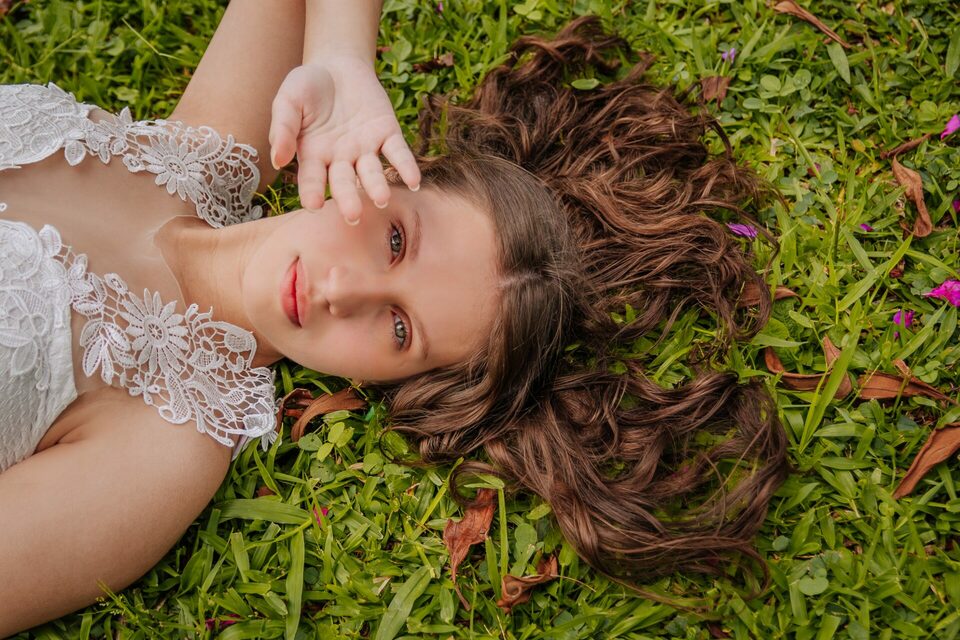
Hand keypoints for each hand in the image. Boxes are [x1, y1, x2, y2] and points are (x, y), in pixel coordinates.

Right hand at [268, 58, 420, 223]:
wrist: (337, 63)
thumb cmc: (307, 85)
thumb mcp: (288, 101)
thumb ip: (283, 128)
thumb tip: (278, 159)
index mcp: (314, 155)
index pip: (312, 179)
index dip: (312, 192)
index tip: (313, 206)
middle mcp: (341, 159)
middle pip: (344, 182)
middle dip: (348, 198)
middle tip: (353, 216)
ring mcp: (366, 149)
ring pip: (372, 172)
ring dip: (378, 186)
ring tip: (382, 198)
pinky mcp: (387, 134)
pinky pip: (398, 153)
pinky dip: (406, 167)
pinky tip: (414, 181)